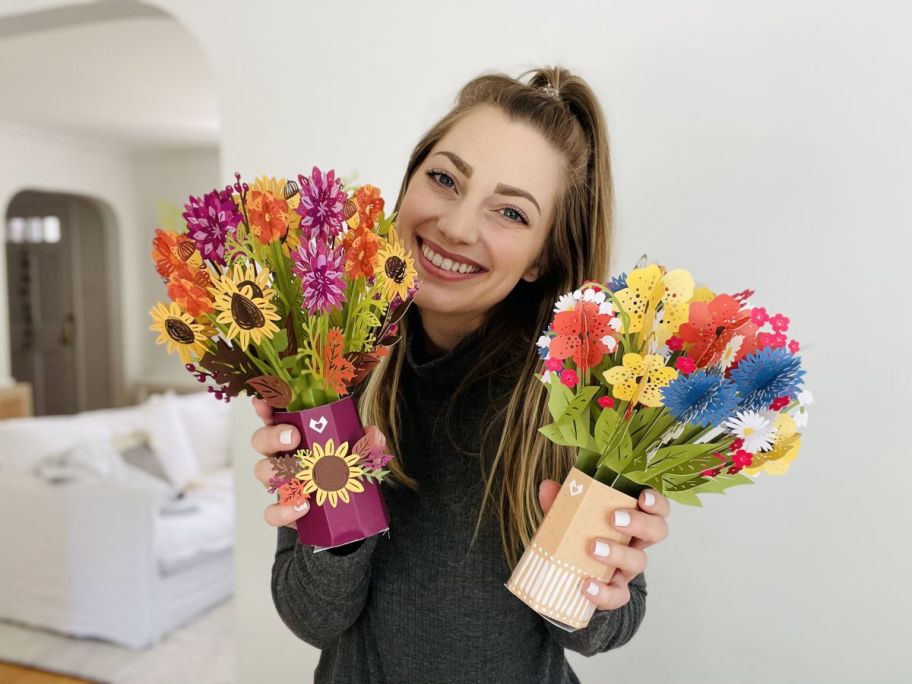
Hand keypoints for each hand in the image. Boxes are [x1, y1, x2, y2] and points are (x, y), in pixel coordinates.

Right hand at [250, 397, 386, 529]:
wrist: (351, 510)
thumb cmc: (347, 473)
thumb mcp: (362, 453)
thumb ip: (369, 442)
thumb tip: (372, 435)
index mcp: (297, 434)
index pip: (274, 414)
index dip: (265, 405)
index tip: (264, 401)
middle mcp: (283, 455)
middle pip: (261, 439)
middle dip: (272, 435)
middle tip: (293, 437)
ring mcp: (280, 482)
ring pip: (262, 471)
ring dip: (276, 471)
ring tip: (300, 476)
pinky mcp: (284, 509)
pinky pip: (272, 511)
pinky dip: (284, 510)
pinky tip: (303, 506)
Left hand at [538, 480, 669, 610]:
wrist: (573, 579)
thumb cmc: (579, 538)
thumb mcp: (571, 518)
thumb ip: (561, 502)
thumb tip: (546, 487)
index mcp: (631, 519)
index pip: (656, 508)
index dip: (656, 502)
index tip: (642, 497)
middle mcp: (635, 542)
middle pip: (657, 531)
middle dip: (640, 523)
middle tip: (614, 518)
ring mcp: (627, 568)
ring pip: (639, 561)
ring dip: (618, 552)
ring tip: (593, 547)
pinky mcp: (616, 591)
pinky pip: (617, 595)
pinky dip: (603, 592)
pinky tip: (586, 585)